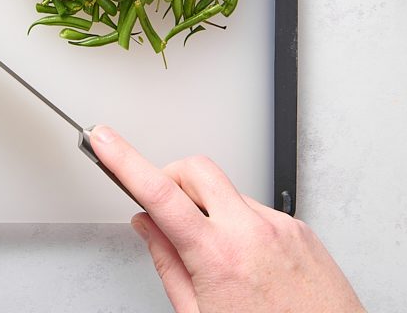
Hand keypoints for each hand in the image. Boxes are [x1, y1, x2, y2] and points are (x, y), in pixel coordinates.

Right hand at [89, 125, 363, 312]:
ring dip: (211, 210)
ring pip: (229, 192)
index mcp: (218, 257)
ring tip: (217, 256)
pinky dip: (241, 225)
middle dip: (172, 177)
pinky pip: (258, 210)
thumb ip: (169, 265)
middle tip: (163, 206)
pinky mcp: (301, 229)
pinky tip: (247, 260)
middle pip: (197, 170)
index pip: (159, 194)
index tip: (104, 140)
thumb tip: (147, 226)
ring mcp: (281, 226)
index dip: (124, 161)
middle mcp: (252, 232)